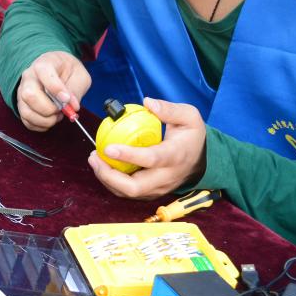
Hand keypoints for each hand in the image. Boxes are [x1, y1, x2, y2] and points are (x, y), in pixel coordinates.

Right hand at [16, 50, 90, 130]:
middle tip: (61, 110)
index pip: (43, 72)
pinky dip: (41, 125)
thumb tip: (71, 106)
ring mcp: (22, 92)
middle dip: (48, 108)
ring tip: (57, 115)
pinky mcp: (22, 105)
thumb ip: (76, 90)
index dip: (55, 87)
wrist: (57, 70)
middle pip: (29, 95)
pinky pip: (27, 121)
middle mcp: (29, 77)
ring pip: (26, 111)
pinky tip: (51, 119)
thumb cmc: (68, 71)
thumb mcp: (80, 75)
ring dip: (45, 120)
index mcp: (44, 63)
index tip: (67, 99)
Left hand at [87, 97, 206, 199]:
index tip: (108, 148)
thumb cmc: (191, 136)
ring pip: (128, 193)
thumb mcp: (189, 117)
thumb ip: (169, 109)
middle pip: (135, 187)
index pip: (151, 159)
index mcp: (176, 156)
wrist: (201, 160)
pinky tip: (103, 166)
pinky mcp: (151, 193)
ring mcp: (158, 188)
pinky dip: (111, 182)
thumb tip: (147, 103)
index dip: (128, 155)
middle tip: (94, 157)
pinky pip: (127, 192)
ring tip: (95, 159)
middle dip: (109, 175)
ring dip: (106, 179)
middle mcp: (166, 177)